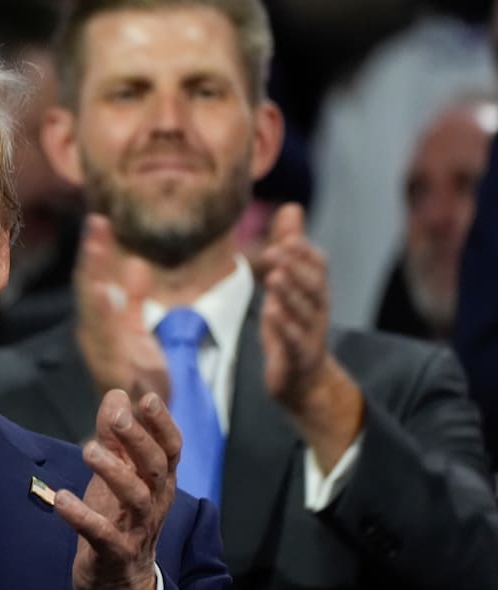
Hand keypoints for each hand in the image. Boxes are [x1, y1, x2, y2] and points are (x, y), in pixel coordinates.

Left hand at [55, 390, 179, 589]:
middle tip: (119, 418)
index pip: (171, 449)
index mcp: (158, 483)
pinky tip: (61, 498)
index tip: (148, 398)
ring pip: (135, 499)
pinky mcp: (114, 554)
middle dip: (140, 441)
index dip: (163, 424)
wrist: (118, 585)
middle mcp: (154, 504)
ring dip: (114, 473)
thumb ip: (116, 436)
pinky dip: (82, 516)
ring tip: (88, 450)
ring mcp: (137, 531)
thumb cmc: (118, 519)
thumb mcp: (117, 474)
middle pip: (157, 469)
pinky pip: (102, 534)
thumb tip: (117, 393)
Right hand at [74, 214, 169, 401]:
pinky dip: (104, 316)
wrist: (141, 423)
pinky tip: (105, 292)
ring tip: (97, 247)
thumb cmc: (137, 377)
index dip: (96, 251)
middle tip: (97, 223)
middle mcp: (96, 334)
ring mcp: (103, 351)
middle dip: (94, 257)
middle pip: (91, 288)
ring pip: (96, 309)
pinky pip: (109, 339)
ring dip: (96, 277)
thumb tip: (135, 265)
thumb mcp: (136, 332)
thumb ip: (134, 301)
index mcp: (99, 323)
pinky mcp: (116, 369)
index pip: (95, 280)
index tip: (99, 219)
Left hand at [259, 203, 361, 466]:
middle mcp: (317, 311)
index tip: (287, 237)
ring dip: (289, 292)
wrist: (303, 382)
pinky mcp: (297, 357)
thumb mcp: (288, 285)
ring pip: (305, 312)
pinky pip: (294, 341)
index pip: (318, 266)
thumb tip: (291, 207)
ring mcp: (310, 335)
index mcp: (315, 292)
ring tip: (273, 275)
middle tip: (272, 250)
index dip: (305, 252)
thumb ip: (290, 248)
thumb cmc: (292, 326)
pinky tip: (271, 312)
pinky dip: (284, 326)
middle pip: (314, 285)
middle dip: (296, 267)